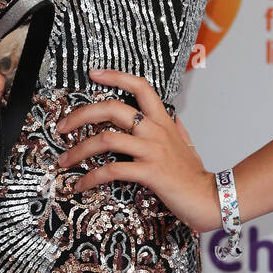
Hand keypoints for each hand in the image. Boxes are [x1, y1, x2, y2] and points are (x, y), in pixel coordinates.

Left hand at [55, 67, 221, 234]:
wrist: (211, 198)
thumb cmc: (195, 174)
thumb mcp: (187, 144)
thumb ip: (176, 129)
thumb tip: (173, 118)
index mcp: (163, 121)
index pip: (140, 86)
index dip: (116, 76)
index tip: (94, 74)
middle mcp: (155, 130)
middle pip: (113, 107)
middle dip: (81, 114)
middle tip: (62, 126)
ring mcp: (152, 150)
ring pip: (106, 138)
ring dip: (78, 150)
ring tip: (64, 160)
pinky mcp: (149, 172)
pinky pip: (112, 170)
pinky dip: (91, 178)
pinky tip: (81, 185)